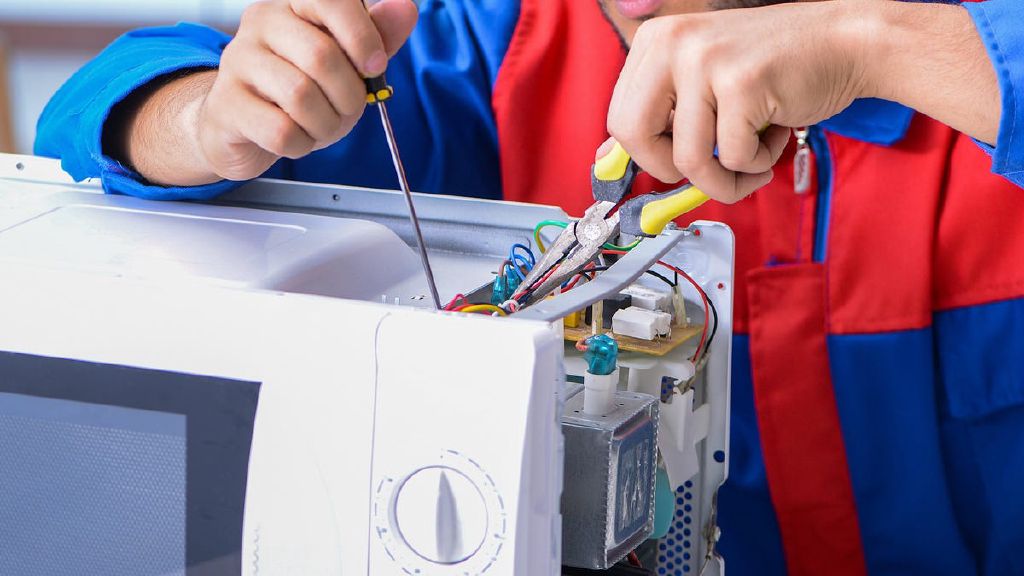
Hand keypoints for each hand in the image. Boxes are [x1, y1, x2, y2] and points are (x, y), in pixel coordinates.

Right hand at [198, 0, 417, 180]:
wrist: (242, 125)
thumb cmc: (298, 88)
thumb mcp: (345, 62)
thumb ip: (376, 36)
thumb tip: (404, 9)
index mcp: (293, 5)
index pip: (330, 0)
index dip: (362, 37)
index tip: (375, 68)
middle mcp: (261, 24)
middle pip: (321, 56)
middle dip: (349, 96)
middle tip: (349, 109)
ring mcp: (238, 62)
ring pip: (300, 96)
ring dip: (327, 124)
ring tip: (323, 126)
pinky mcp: (227, 104)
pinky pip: (280, 131)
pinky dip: (302, 144)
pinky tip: (297, 138)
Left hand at [607, 1, 871, 202]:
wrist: (847, 41)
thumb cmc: (777, 68)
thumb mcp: (702, 81)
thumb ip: (660, 116)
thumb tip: (606, 160)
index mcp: (654, 41)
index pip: (619, 119)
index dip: (647, 155)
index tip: (675, 163)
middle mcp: (673, 43)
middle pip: (635, 138)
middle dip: (673, 171)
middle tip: (709, 169)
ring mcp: (705, 61)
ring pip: (689, 160)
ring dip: (726, 178)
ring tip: (754, 159)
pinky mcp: (742, 83)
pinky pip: (734, 158)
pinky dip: (758, 163)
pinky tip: (775, 133)